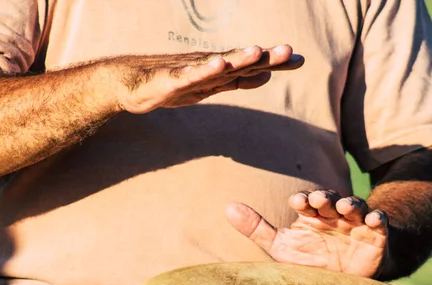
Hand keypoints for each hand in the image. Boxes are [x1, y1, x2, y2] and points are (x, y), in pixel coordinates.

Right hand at [114, 45, 303, 112]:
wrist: (132, 84)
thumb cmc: (173, 83)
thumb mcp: (212, 87)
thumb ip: (240, 81)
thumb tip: (268, 75)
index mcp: (221, 72)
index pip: (253, 66)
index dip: (275, 63)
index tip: (300, 60)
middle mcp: (209, 67)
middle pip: (240, 62)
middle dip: (264, 57)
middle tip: (288, 50)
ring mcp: (190, 73)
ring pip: (217, 66)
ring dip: (237, 58)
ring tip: (256, 51)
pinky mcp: (170, 81)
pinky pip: (189, 76)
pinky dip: (204, 70)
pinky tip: (217, 64)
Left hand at [226, 190, 388, 277]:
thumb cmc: (309, 262)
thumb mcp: (282, 247)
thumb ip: (257, 229)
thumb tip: (228, 208)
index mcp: (311, 216)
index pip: (306, 201)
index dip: (303, 199)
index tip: (298, 202)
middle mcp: (333, 215)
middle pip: (330, 199)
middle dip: (325, 198)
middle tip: (319, 200)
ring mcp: (355, 224)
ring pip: (355, 206)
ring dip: (350, 204)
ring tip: (345, 208)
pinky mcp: (375, 236)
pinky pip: (379, 222)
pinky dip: (377, 218)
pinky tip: (373, 220)